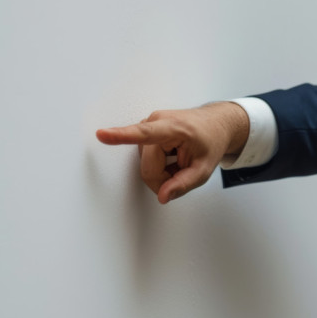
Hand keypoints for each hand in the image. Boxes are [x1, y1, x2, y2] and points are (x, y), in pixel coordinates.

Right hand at [96, 102, 248, 203]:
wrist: (215, 124)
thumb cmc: (210, 141)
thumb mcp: (204, 169)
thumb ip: (183, 184)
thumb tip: (162, 196)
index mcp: (175, 128)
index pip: (144, 135)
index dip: (120, 136)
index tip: (101, 135)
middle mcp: (157, 121)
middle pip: (148, 167)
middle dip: (163, 179)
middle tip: (181, 172)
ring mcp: (149, 123)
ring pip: (145, 164)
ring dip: (161, 171)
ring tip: (178, 161)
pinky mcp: (146, 129)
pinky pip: (145, 157)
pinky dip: (158, 164)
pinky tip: (171, 157)